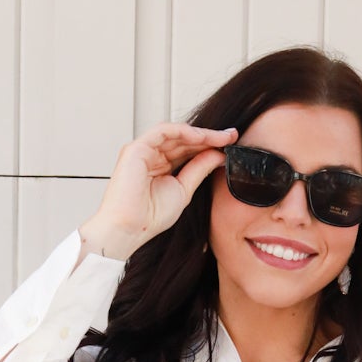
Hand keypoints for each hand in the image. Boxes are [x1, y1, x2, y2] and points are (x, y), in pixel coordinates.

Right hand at [79, 121, 237, 261]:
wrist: (129, 229)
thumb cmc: (149, 217)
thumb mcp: (184, 190)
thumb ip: (199, 170)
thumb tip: (218, 155)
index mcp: (160, 166)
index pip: (187, 150)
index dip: (209, 145)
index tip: (230, 144)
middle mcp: (151, 155)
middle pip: (183, 139)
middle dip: (209, 137)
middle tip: (232, 136)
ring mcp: (143, 150)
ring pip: (176, 133)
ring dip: (200, 133)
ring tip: (222, 136)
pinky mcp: (136, 148)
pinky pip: (164, 132)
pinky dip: (184, 132)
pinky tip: (202, 136)